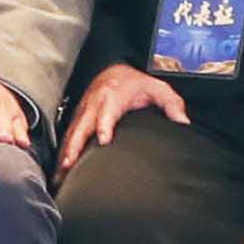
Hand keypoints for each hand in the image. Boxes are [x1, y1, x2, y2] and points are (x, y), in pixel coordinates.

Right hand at [65, 62, 188, 168]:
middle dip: (76, 145)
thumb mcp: (157, 88)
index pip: (108, 112)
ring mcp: (83, 112)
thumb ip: (172, 104)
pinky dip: (62, 152)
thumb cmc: (134, 83)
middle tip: (70, 163)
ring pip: (71, 133)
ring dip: (65, 153)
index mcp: (113, 97)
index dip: (105, 125)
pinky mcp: (77, 118)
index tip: (104, 140)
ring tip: (60, 174)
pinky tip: (59, 170)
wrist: (112, 69)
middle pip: (82, 126)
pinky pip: (67, 136)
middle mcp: (95, 105)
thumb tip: (184, 123)